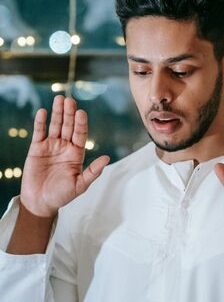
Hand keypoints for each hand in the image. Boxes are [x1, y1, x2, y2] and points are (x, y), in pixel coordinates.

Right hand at [19, 95, 109, 217]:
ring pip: (55, 126)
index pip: (80, 134)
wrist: (41, 202)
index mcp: (77, 154)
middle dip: (69, 114)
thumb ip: (93, 171)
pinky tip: (43, 112)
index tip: (81, 112)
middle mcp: (65, 147)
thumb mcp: (80, 184)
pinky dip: (40, 122)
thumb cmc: (62, 195)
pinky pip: (39, 132)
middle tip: (70, 100)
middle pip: (68, 126)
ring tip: (59, 99)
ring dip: (57, 113)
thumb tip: (107, 158)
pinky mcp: (36, 148)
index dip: (81, 123)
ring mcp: (51, 146)